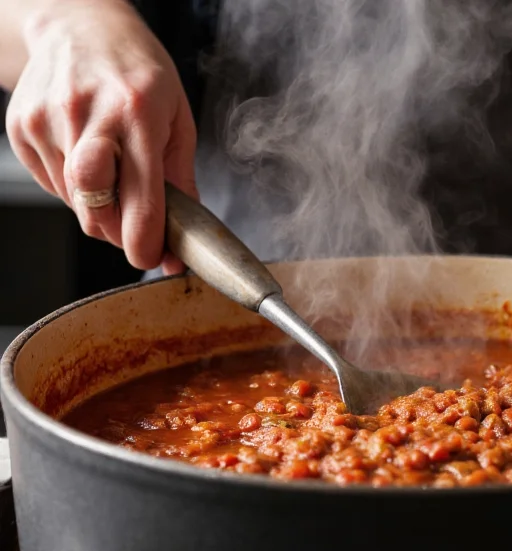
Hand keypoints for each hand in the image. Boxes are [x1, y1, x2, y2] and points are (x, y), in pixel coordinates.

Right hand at [5, 0, 196, 273]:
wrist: (81, 27)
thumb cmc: (139, 73)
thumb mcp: (177, 118)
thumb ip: (181, 179)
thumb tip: (183, 236)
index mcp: (138, 112)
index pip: (139, 196)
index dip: (144, 239)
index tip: (152, 258)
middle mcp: (89, 116)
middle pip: (95, 206)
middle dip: (117, 231)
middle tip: (136, 227)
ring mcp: (49, 121)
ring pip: (74, 201)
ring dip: (98, 208)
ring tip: (114, 175)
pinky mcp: (23, 127)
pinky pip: (52, 185)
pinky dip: (75, 189)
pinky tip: (89, 158)